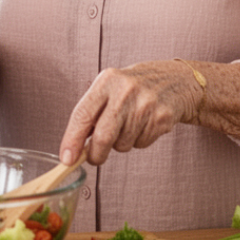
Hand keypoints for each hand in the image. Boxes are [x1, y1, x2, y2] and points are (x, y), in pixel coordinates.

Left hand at [59, 60, 199, 165]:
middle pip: (104, 136)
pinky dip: (138, 141)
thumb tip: (74, 147)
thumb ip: (92, 113)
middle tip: (94, 158)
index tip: (66, 158)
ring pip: (122, 144)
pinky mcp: (162, 118)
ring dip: (121, 143)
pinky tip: (144, 124)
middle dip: (96, 154)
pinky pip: (141, 144)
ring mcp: (146, 104)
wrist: (173, 80)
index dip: (72, 139)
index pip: (83, 114)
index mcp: (107, 81)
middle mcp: (125, 90)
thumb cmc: (132, 88)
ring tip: (129, 125)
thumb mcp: (109, 88)